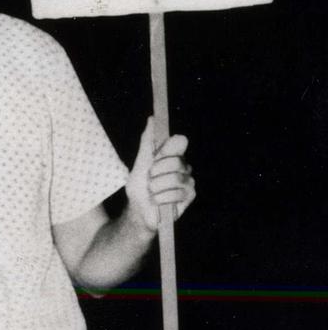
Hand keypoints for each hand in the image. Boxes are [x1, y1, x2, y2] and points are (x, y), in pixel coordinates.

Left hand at [125, 117, 195, 232]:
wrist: (139, 211)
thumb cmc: (140, 187)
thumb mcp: (140, 163)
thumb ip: (147, 141)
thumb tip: (152, 118)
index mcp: (173, 155)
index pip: (179, 141)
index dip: (166, 150)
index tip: (155, 157)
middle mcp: (184, 165)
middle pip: (175, 161)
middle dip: (156, 173)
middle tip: (150, 180)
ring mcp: (188, 180)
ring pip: (174, 179)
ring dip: (156, 188)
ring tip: (153, 192)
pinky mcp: (190, 195)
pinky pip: (175, 194)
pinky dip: (160, 199)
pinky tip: (158, 202)